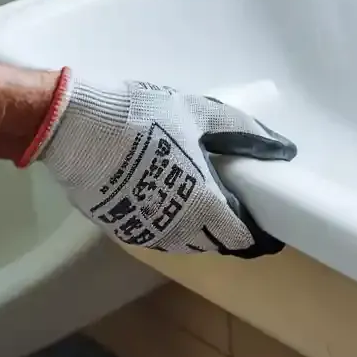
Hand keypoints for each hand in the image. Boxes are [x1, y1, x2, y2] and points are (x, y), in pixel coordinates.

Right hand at [23, 71, 295, 257]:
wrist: (73, 125)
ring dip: (204, 231)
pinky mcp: (118, 224)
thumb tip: (283, 149)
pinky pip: (159, 234)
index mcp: (200, 203)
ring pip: (185, 243)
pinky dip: (176, 225)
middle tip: (245, 213)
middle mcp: (173, 227)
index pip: (240, 237)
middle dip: (233, 233)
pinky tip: (177, 202)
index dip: (259, 236)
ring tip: (215, 207)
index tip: (272, 230)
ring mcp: (143, 229)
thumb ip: (244, 134)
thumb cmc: (142, 117)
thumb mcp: (200, 114)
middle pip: (214, 243)